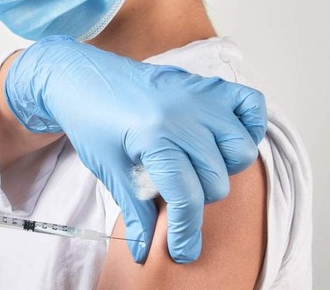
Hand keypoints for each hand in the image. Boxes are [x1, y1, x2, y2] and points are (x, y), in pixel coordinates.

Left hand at [5, 36, 266, 262]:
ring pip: (240, 150)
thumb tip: (145, 251)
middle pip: (217, 180)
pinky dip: (247, 126)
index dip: (186, 234)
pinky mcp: (205, 84)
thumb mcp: (110, 169)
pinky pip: (251, 105)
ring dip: (223, 168)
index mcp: (155, 137)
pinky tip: (221, 140)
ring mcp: (199, 96)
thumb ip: (135, 211)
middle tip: (173, 195)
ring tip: (194, 168)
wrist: (78, 78)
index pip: (188, 199)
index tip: (183, 252)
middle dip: (197, 199)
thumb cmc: (90, 121)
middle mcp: (184, 115)